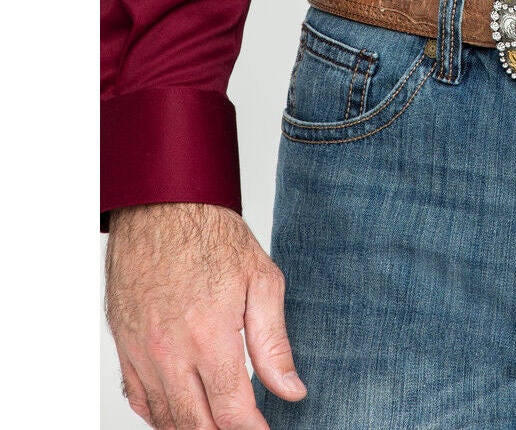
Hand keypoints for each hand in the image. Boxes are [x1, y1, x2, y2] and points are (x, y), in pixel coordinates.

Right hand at [104, 201, 306, 427]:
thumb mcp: (262, 281)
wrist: (164, 205)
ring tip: (217, 423)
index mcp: (209, 337)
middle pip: (195, 424)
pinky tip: (181, 412)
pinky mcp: (125, 345)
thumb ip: (274, 344)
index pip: (232, 411)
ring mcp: (142, 352)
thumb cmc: (213, 236)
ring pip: (165, 418)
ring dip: (192, 427)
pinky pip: (139, 398)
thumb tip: (291, 390)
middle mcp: (170, 352)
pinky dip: (160, 415)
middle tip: (245, 428)